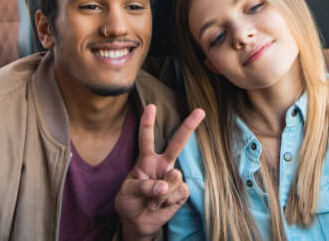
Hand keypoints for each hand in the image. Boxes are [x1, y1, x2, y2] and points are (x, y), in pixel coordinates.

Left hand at [115, 104, 204, 238]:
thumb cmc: (130, 202)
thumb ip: (144, 186)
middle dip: (189, 126)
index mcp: (146, 160)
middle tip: (201, 111)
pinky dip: (167, 201)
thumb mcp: (127, 192)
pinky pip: (178, 191)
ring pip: (174, 176)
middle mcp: (162, 164)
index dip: (148, 122)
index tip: (151, 106)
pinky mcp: (181, 191)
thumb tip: (163, 187)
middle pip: (177, 143)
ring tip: (152, 202)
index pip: (146, 138)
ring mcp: (173, 177)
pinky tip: (161, 206)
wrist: (139, 222)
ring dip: (161, 193)